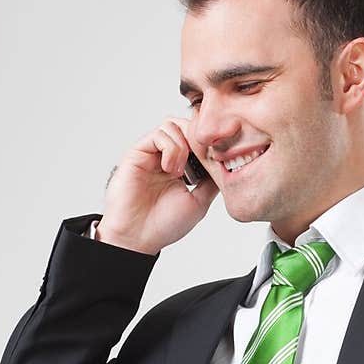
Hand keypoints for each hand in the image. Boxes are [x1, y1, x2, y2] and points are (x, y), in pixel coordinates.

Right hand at [96, 116, 218, 255]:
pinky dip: (171, 148)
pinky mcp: (138, 153)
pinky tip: (170, 170)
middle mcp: (165, 157)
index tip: (215, 161)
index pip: (197, 140)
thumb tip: (225, 164)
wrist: (137, 237)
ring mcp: (152, 154)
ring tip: (181, 172)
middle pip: (186, 126)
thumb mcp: (199, 201)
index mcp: (181, 168)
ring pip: (173, 125)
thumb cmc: (163, 225)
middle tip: (202, 160)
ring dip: (183, 146)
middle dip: (198, 139)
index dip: (209, 145)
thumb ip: (211, 180)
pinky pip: (159, 134)